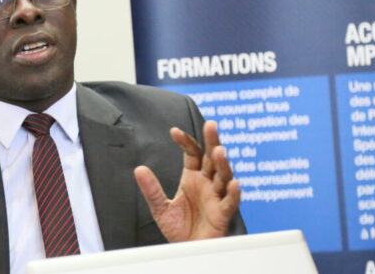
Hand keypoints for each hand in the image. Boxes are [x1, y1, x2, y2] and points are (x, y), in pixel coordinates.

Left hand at [133, 121, 239, 241]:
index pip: (192, 153)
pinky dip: (234, 193)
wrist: (188, 250)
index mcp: (192, 178)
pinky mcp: (222, 214)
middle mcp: (206, 183)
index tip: (174, 132)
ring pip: (223, 176)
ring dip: (223, 164)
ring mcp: (216, 197)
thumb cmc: (179, 229)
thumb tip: (139, 169)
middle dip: (212, 142)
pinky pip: (230, 202)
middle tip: (211, 125)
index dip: (185, 141)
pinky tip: (234, 184)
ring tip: (219, 151)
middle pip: (211, 158)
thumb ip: (152, 189)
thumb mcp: (160, 208)